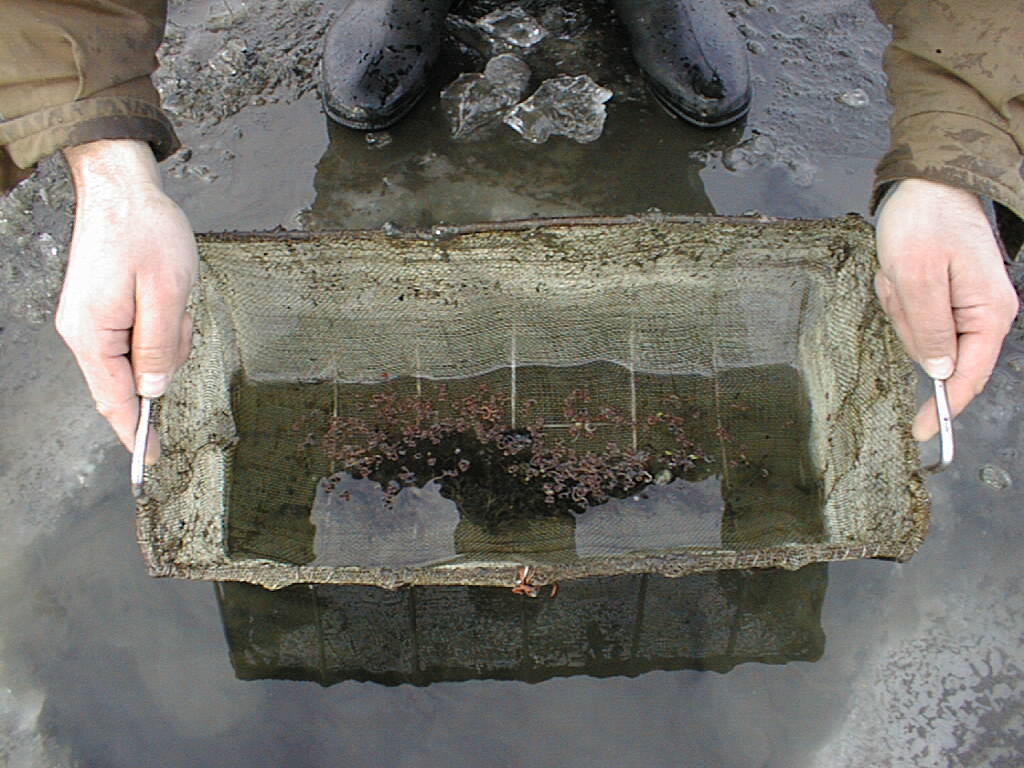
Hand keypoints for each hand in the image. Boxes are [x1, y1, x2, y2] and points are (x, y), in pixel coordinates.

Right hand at [57, 139, 196, 459]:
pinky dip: (158, 323)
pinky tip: (163, 294)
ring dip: (165, 336)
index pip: (116, 401)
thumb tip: (155, 389)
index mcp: (93, 334)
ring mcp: (88, 320)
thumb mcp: (167, 292)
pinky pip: (135, 335)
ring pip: (138, 356)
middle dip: (165, 359)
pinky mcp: (99, 308)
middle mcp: (82, 332)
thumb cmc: (145, 232)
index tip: (154, 460)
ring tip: (169, 294)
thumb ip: (160, 345)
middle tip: (178, 317)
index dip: (136, 433)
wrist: (119, 186)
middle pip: (130, 379)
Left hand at [875, 178, 1018, 440]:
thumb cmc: (925, 222)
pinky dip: (897, 294)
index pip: (968, 376)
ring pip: (916, 332)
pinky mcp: (942, 295)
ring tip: (900, 271)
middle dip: (908, 323)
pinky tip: (899, 270)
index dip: (943, 406)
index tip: (920, 432)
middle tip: (900, 284)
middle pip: (934, 353)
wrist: (928, 182)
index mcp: (988, 314)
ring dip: (900, 304)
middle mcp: (982, 314)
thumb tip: (938, 373)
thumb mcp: (917, 276)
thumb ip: (928, 329)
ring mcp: (962, 305)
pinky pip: (911, 312)